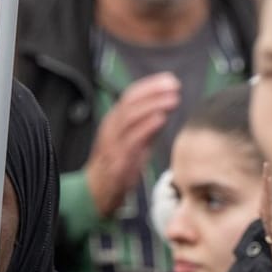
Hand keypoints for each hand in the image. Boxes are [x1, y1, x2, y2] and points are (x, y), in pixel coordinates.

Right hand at [84, 72, 181, 217]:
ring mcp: (112, 143)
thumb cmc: (117, 164)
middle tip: (174, 85)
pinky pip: (132, 139)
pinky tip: (162, 118)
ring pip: (130, 116)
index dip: (150, 85)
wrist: (97, 191)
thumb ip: (147, 124)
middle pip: (130, 101)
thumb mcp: (133, 139)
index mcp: (114, 120)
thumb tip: (165, 106)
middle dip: (153, 90)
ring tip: (173, 99)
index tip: (170, 79)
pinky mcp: (117, 159)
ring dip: (153, 105)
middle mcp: (111, 128)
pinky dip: (147, 126)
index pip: (130, 95)